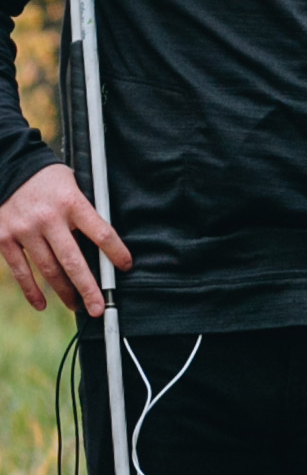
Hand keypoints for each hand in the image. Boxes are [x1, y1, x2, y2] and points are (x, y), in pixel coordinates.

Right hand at [0, 166, 131, 315]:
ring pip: (49, 270)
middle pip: (73, 260)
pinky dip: (32, 291)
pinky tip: (43, 304)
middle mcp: (49, 218)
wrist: (8, 165)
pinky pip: (21, 271)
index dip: (116, 252)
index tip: (126, 266)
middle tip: (99, 309)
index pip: (101, 232)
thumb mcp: (74, 184)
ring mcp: (25, 230)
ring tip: (78, 306)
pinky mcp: (4, 238)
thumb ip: (85, 210)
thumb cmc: (48, 179)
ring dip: (65, 292)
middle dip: (88, 288)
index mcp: (72, 202)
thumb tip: (105, 242)